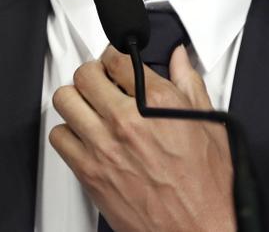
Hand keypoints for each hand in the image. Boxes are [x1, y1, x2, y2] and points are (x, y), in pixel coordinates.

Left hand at [49, 45, 235, 231]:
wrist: (200, 230)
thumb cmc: (209, 189)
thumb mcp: (210, 125)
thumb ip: (189, 84)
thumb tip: (180, 60)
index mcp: (158, 103)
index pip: (118, 58)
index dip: (116, 55)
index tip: (117, 61)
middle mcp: (126, 121)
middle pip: (86, 75)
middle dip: (94, 73)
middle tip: (102, 80)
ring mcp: (104, 147)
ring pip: (65, 101)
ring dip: (76, 98)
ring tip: (89, 104)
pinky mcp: (89, 173)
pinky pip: (59, 137)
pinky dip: (68, 132)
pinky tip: (83, 135)